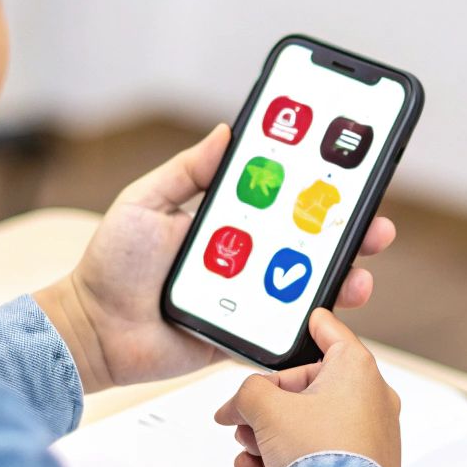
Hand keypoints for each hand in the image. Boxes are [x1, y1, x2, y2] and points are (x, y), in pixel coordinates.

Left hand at [35, 125, 397, 391]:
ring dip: (342, 277)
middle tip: (376, 224)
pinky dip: (313, 324)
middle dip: (349, 233)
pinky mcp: (243, 335)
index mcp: (227, 224)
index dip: (318, 189)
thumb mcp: (145, 202)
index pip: (283, 201)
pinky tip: (331, 310)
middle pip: (308, 243)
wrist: (90, 329)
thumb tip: (227, 131)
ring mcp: (248, 298)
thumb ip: (186, 170)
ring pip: (307, 287)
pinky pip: (285, 331)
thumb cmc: (111, 265)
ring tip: (360, 270)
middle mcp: (245, 259)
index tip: (350, 172)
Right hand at [213, 309, 401, 466]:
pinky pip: (319, 454)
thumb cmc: (321, 456)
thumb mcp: (266, 408)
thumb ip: (247, 393)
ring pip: (309, 424)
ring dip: (271, 437)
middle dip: (268, 406)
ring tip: (250, 453)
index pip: (331, 332)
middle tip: (241, 418)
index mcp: (357, 369)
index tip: (305, 320)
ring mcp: (370, 436)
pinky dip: (289, 462)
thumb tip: (240, 405)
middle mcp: (371, 399)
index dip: (310, 326)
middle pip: (309, 387)